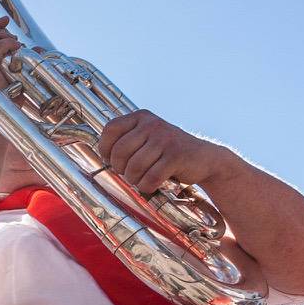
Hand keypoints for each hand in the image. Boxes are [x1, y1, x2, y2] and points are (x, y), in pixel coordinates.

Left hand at [94, 110, 239, 193]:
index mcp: (141, 117)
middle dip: (121, 169)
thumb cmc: (168, 153)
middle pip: (119, 152)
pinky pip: (150, 178)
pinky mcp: (176, 155)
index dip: (105, 149)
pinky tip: (153, 184)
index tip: (111, 160)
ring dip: (135, 180)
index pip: (110, 130)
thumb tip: (99, 154)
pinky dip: (148, 186)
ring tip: (142, 179)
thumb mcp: (147, 139)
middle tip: (131, 173)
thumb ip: (125, 141)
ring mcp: (165, 139)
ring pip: (134, 167)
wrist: (205, 159)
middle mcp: (152, 124)